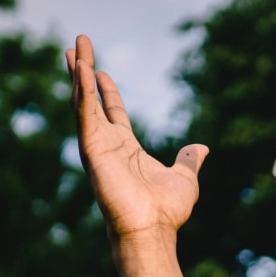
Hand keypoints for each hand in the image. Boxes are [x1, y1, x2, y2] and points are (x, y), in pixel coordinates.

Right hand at [66, 35, 207, 245]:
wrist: (152, 229)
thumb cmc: (166, 211)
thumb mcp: (184, 178)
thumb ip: (188, 161)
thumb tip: (201, 149)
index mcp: (126, 148)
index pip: (111, 111)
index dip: (105, 90)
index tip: (100, 69)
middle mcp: (107, 143)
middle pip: (90, 100)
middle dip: (83, 73)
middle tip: (76, 47)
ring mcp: (97, 145)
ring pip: (83, 101)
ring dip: (79, 73)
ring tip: (74, 47)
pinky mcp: (92, 148)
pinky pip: (85, 114)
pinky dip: (82, 91)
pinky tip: (82, 70)